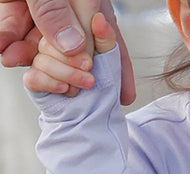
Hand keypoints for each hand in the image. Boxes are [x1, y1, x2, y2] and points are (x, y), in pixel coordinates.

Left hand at [0, 0, 134, 103]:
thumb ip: (58, 11)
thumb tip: (75, 48)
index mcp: (88, 1)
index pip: (108, 38)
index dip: (117, 67)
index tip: (123, 94)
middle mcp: (67, 9)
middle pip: (75, 50)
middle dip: (67, 70)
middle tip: (67, 87)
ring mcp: (40, 10)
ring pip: (43, 46)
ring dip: (33, 60)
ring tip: (26, 67)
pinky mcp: (13, 7)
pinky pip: (14, 33)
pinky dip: (9, 44)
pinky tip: (6, 51)